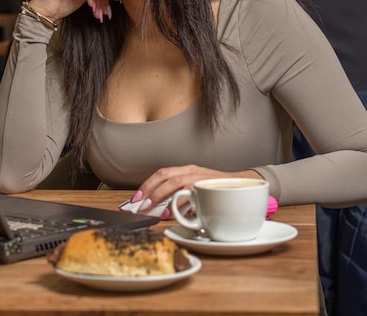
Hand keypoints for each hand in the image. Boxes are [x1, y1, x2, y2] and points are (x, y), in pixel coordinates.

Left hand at [130, 165, 262, 216]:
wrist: (246, 184)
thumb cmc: (219, 190)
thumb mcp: (198, 188)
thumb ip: (182, 195)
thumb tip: (162, 209)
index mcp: (187, 169)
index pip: (162, 173)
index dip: (147, 184)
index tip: (136, 198)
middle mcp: (192, 170)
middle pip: (165, 176)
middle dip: (150, 191)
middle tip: (140, 205)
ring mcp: (201, 177)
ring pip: (176, 182)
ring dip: (162, 197)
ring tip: (154, 211)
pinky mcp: (211, 186)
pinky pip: (193, 193)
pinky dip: (182, 203)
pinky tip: (175, 213)